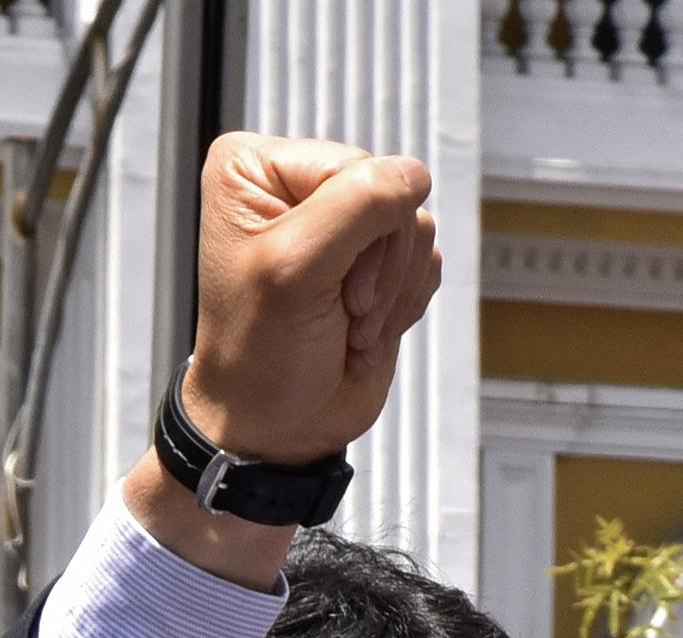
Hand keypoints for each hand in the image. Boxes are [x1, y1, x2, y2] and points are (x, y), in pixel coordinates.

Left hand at [127, 133, 439, 586]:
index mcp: (256, 170)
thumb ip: (357, 205)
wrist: (277, 426)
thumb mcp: (295, 268)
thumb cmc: (260, 355)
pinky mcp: (377, 261)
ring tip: (351, 322)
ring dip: (393, 288)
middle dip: (380, 263)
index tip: (331, 282)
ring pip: (415, 225)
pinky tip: (367, 327)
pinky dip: (405, 301)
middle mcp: (299, 188)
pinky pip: (426, 258)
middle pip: (390, 193)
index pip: (354, 166)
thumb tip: (412, 176)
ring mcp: (343, 225)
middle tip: (344, 308)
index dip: (360, 228)